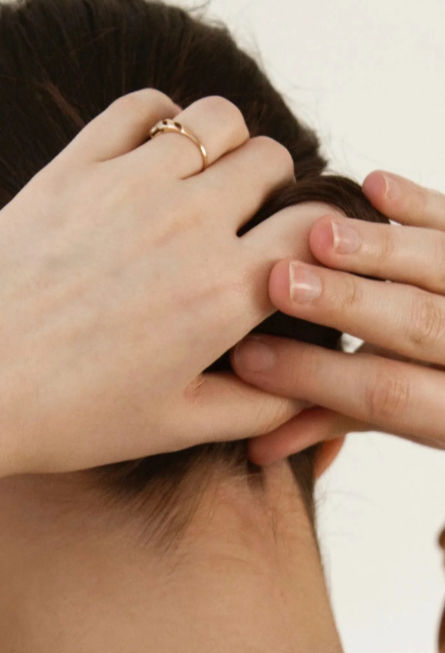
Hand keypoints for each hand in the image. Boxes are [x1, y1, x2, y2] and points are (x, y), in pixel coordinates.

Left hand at [0, 89, 337, 486]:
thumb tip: (302, 383)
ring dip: (223, 147)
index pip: (314, 230)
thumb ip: (253, 405)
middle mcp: (188, 226)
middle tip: (240, 227)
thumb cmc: (61, 417)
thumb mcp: (171, 428)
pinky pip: (142, 108)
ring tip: (198, 189)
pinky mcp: (75, 165)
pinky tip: (147, 162)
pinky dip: (160, 122)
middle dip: (270, 192)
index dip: (315, 243)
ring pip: (218, 119)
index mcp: (222, 293)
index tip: (290, 261)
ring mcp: (129, 185)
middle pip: (272, 161)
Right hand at [229, 170, 444, 465]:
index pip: (386, 396)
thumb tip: (257, 447)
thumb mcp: (404, 419)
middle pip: (417, 327)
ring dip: (378, 248)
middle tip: (282, 282)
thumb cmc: (443, 393)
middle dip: (346, 303)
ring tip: (320, 234)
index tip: (248, 358)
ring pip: (442, 266)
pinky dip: (422, 201)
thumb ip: (333, 422)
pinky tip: (374, 185)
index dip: (317, 377)